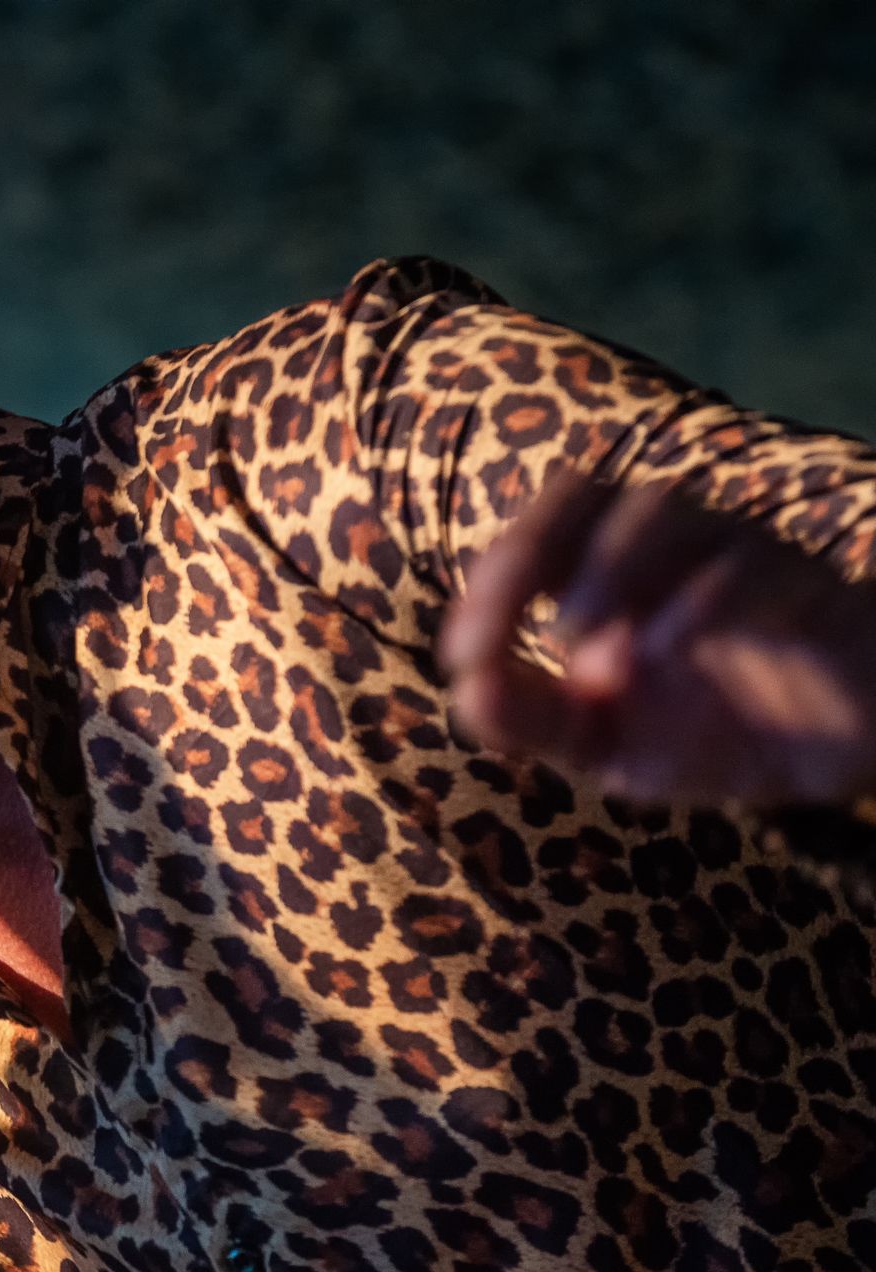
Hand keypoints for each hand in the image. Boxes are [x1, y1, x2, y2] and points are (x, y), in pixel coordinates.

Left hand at [439, 473, 875, 805]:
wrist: (838, 754)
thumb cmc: (712, 729)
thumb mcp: (606, 744)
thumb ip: (533, 719)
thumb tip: (465, 692)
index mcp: (611, 571)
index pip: (538, 532)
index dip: (487, 582)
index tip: (459, 656)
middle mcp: (671, 547)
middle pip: (588, 491)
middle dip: (526, 550)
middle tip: (491, 632)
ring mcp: (739, 557)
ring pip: (665, 510)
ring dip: (603, 571)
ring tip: (574, 650)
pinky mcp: (807, 590)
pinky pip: (751, 566)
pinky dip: (693, 602)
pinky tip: (658, 652)